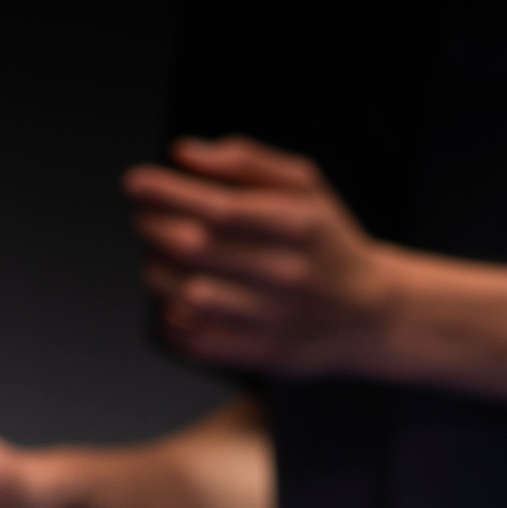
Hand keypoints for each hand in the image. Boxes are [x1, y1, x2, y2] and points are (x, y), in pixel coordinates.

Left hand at [126, 136, 406, 374]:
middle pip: (196, 248)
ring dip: (156, 271)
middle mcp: (289, 272)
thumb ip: (246, 161)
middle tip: (142, 218)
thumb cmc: (327, 242)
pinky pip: (196, 339)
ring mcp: (276, 318)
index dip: (167, 193)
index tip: (136, 183)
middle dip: (152, 227)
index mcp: (299, 224)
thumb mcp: (305, 186)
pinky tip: (174, 298)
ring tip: (159, 257)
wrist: (371, 312)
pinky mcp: (264, 354)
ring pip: (188, 294)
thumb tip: (185, 153)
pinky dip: (171, 318)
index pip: (219, 206)